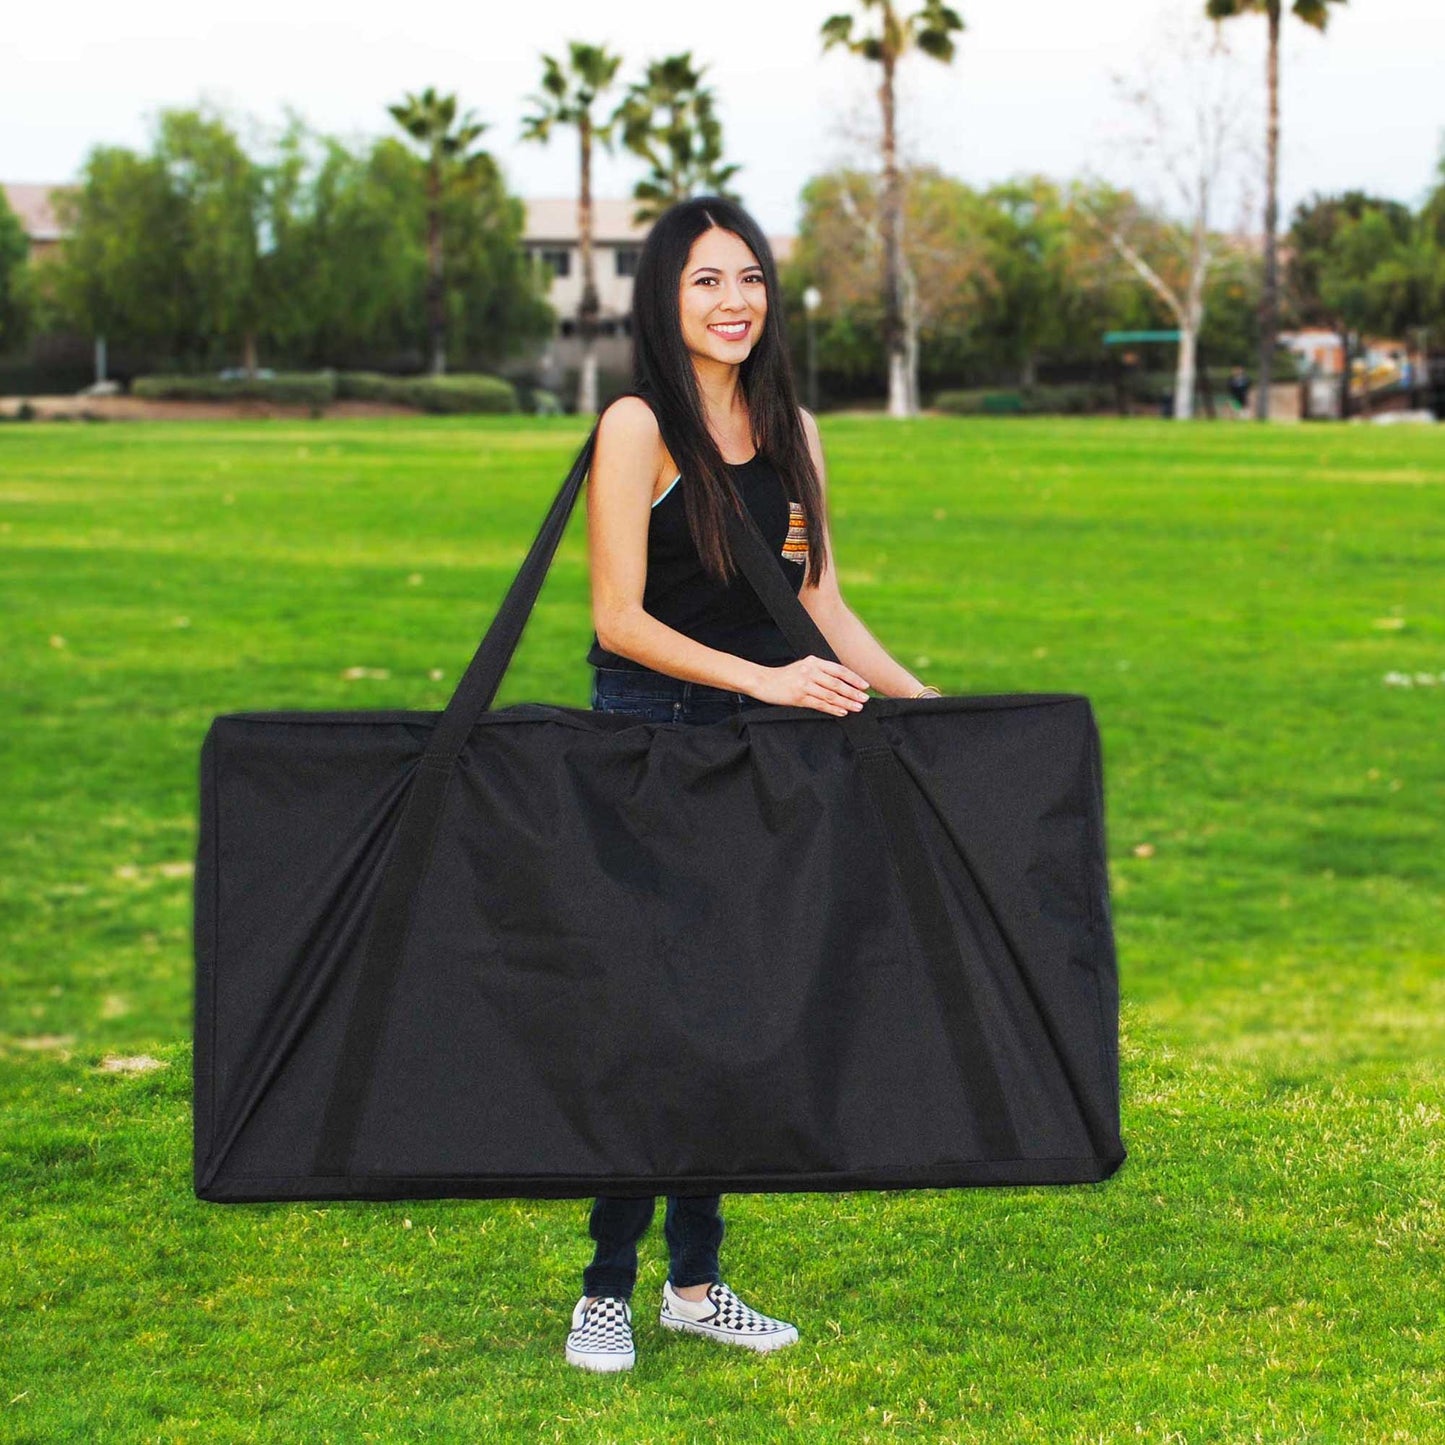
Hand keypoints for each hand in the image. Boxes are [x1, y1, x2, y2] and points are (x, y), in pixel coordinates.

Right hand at [750, 656, 871, 714]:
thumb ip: (820, 671)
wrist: (764, 681)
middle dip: (853, 692)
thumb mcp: (803, 667)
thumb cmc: (785, 676)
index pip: (839, 670)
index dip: (854, 678)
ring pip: (830, 695)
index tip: (865, 686)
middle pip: (837, 683)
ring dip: (846, 702)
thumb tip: (842, 682)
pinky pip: (820, 704)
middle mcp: (810, 671)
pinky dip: (833, 709)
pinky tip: (842, 712)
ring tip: (857, 707)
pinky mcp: (798, 697)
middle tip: (865, 699)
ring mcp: (804, 685)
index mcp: (813, 661)